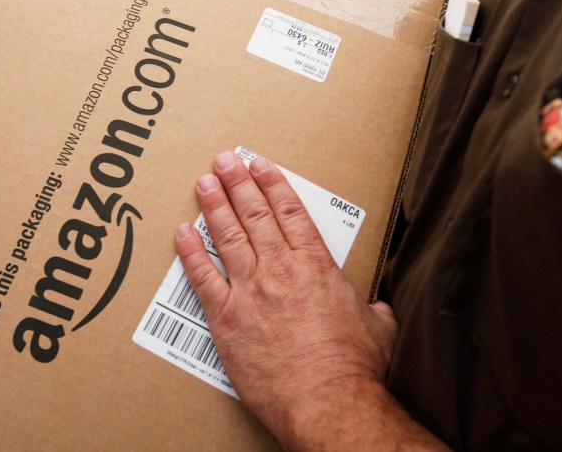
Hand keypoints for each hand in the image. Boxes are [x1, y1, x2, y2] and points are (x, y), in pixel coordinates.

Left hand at [176, 151, 444, 450]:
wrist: (327, 400)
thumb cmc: (354, 367)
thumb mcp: (379, 328)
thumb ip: (373, 310)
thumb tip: (378, 309)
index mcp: (316, 266)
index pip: (291, 212)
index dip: (273, 184)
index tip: (260, 164)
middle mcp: (280, 270)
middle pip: (254, 215)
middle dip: (237, 183)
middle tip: (224, 160)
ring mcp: (250, 291)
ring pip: (227, 236)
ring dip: (214, 205)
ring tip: (203, 182)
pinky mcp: (226, 319)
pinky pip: (202, 277)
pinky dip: (190, 252)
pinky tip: (183, 232)